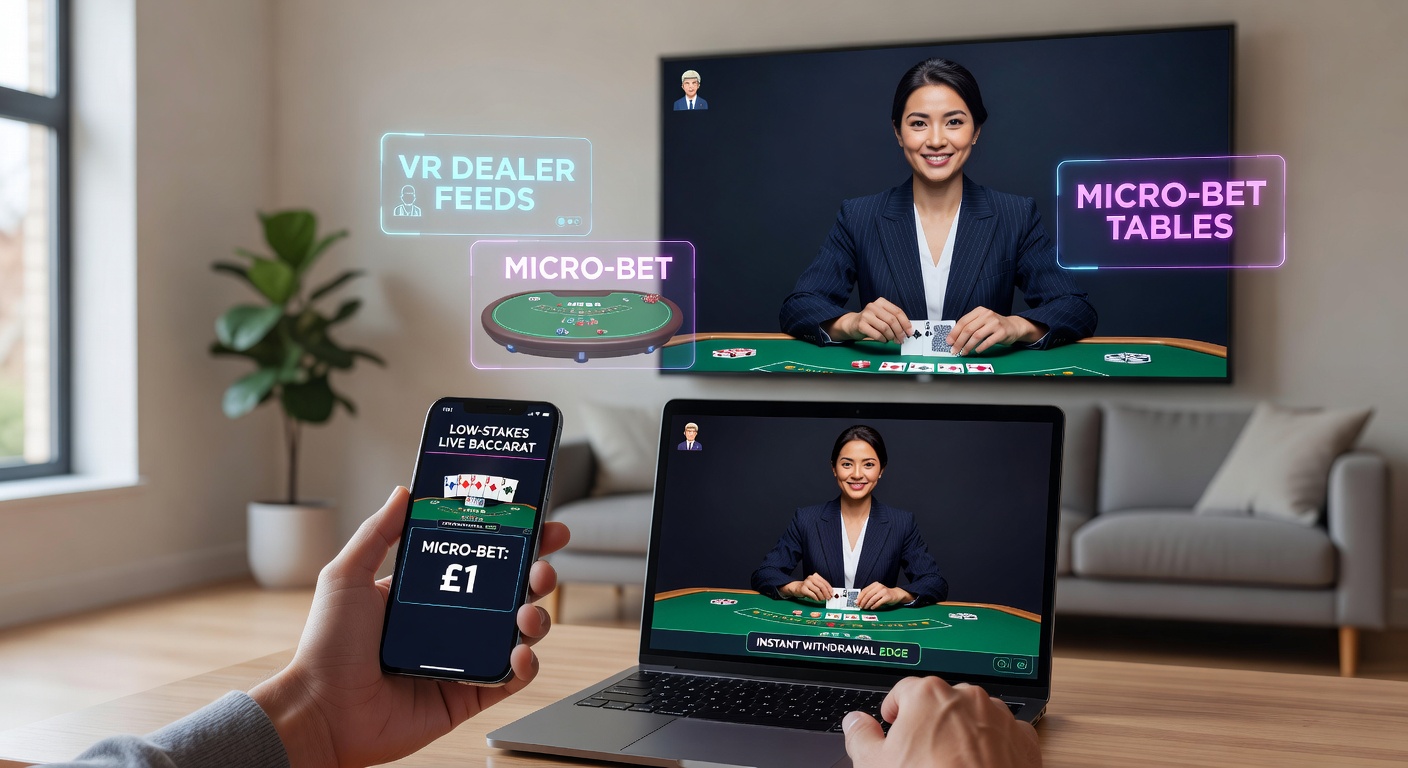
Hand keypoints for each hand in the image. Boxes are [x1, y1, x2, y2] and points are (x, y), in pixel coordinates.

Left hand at [248, 486, 570, 767]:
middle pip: (510, 591)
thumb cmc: (326, 648)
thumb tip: (403, 491)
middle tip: (542, 566)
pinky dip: (526, 666)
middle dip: (536, 574)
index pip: (480, 557)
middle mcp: (450, 622)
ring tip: (526, 614)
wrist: (322, 711)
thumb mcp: (346, 576)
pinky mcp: (468, 694)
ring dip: (536, 617)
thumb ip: (377, 532)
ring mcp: (462, 658)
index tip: (538, 523)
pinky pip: (510, 678)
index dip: (514, 540)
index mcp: (427, 591)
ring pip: (518, 632)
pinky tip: (520, 654)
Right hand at [782, 572, 833, 602]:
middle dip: (826, 593)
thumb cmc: (808, 587)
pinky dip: (816, 598)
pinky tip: (817, 600)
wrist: (796, 588)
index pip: (824, 582)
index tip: (832, 594)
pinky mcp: (803, 589)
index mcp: (815, 576)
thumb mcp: (815, 585)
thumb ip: (822, 587)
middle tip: (828, 598)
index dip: (829, 588)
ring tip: (823, 600)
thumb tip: (830, 593)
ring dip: (821, 597)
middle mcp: (811, 578)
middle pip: (822, 586)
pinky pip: (812, 594)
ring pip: (817, 591)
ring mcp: (806, 583)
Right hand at [824, 298, 912, 342]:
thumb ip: (894, 320)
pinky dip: (882, 339)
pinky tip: (883, 340)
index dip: (905, 323)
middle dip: (899, 332)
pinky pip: (877, 334)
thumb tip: (907, 330)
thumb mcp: (882, 316)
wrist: (852, 324)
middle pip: (892, 320)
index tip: (910, 332)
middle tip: (901, 339)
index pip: (897, 312)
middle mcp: (873, 306)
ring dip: (891, 337)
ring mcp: (866, 315)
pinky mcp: (861, 325)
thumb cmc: (871, 321)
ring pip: (885, 328)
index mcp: (881, 302)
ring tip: (891, 340)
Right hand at [843, 677, 1041, 767]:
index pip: (903, 691)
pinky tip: (979, 767)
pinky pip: (1004, 736)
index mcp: (929, 694)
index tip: (893, 725)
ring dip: (963, 732)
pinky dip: (993, 747)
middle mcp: (967, 697)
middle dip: (931, 723)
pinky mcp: (1023, 740)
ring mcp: (999, 717)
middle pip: (941, 702)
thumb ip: (861, 736)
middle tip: (921, 753)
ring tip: (952, 763)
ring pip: (974, 716)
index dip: (894, 711)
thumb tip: (855, 723)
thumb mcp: (876, 764)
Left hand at [855, 582, 911, 609]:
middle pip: (868, 595)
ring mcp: (884, 591)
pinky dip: (874, 606)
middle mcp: (879, 586)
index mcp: (875, 584)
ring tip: (865, 608)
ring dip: (867, 605)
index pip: (865, 590)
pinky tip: (872, 608)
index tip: (857, 602)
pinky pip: (878, 602)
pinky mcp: (887, 597)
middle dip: (863, 602)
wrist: (896, 594)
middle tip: (861, 606)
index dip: (860, 597)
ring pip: (872, 599)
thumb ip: (869, 594)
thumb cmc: (884, 594)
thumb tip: (859, 601)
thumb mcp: (876, 591)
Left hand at [947, 306, 1045, 355]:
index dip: (954, 333)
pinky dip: (981, 347)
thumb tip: (953, 338)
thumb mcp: (981, 321)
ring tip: (964, 353)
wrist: (1014, 326)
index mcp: (979, 311)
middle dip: (959, 342)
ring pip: (976, 336)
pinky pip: (988, 341)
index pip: (962, 322)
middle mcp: (987, 315)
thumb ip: (970, 326)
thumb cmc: (994, 326)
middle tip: (954, 350)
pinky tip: (977, 351)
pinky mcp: (1002, 332)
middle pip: (968, 329)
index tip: (949, 342)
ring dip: (968, 346)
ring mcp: (995, 323)